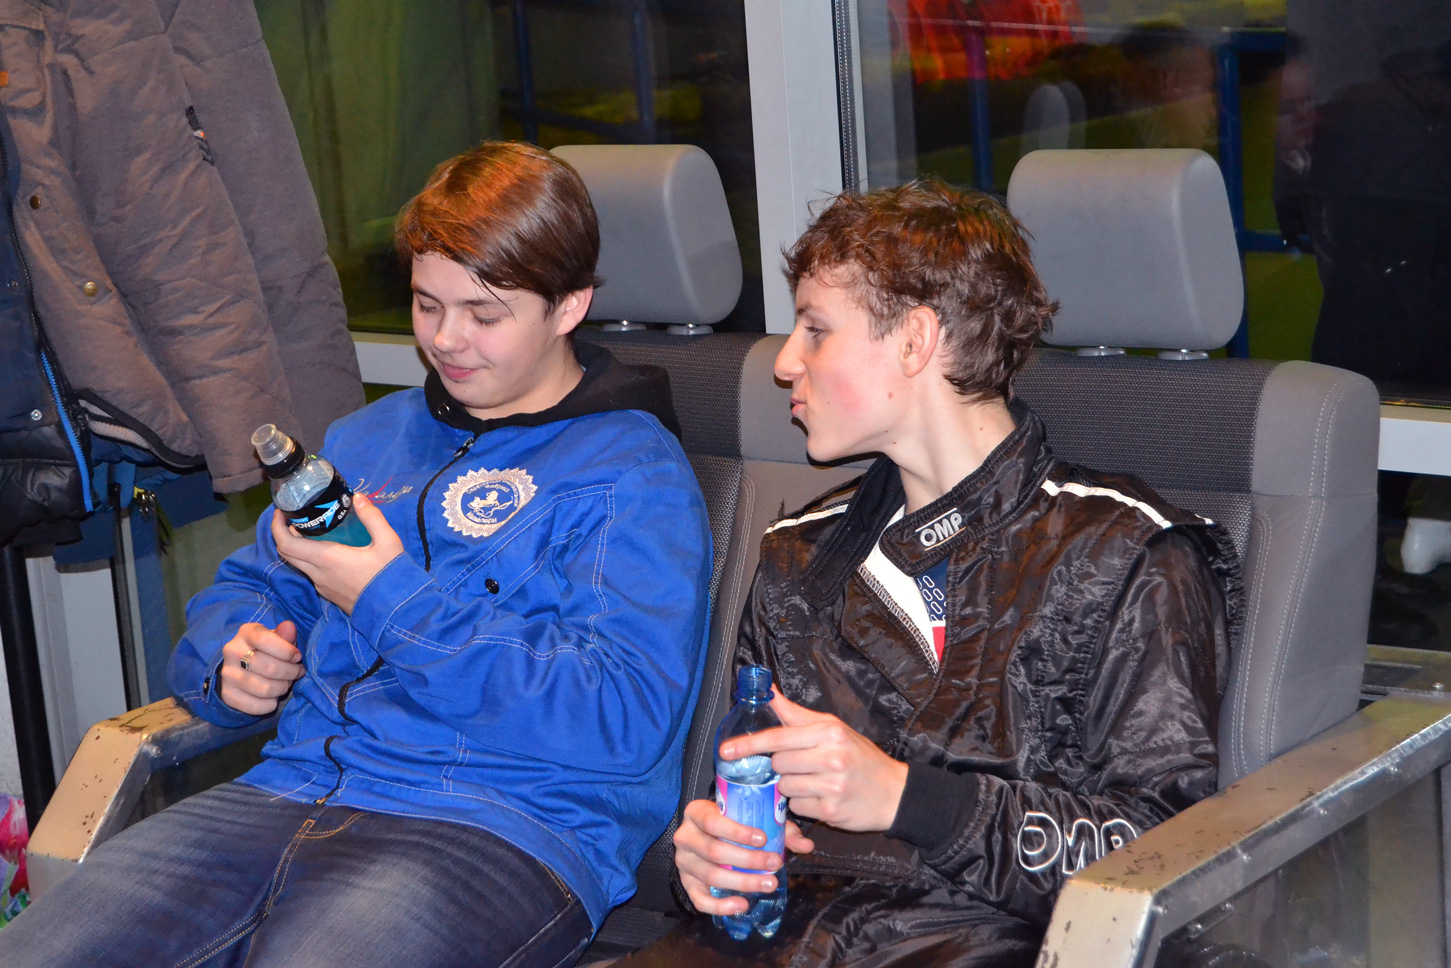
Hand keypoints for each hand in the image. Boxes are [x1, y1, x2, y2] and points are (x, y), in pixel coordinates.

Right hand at [219, 620, 303, 714]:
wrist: (241, 668)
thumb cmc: (267, 650)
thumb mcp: (277, 638)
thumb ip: (285, 634)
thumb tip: (289, 628)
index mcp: (246, 632)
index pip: (266, 640)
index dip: (287, 651)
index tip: (297, 657)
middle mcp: (232, 651)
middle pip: (269, 668)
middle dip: (290, 673)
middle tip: (296, 673)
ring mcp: (227, 674)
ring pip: (264, 688)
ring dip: (282, 688)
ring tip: (286, 683)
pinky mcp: (227, 694)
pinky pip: (255, 706)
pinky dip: (270, 704)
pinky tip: (273, 696)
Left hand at [272, 494, 404, 613]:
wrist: (396, 612)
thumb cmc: (390, 576)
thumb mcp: (388, 542)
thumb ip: (372, 517)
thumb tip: (357, 497)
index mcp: (327, 559)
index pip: (286, 544)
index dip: (276, 526)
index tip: (281, 511)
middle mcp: (318, 574)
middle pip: (287, 553)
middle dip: (284, 533)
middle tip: (295, 517)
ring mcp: (322, 586)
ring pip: (298, 564)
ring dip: (297, 546)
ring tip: (312, 529)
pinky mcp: (329, 594)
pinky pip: (310, 573)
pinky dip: (309, 558)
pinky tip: (326, 549)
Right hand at [672, 798, 813, 915]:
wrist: (706, 834)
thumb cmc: (732, 822)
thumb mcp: (751, 817)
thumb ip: (779, 829)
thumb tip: (806, 846)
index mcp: (696, 813)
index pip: (712, 822)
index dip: (737, 832)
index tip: (763, 838)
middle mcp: (685, 837)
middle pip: (714, 852)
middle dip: (748, 860)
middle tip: (775, 863)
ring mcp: (683, 862)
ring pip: (711, 876)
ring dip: (742, 882)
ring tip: (769, 883)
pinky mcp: (686, 883)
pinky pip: (699, 899)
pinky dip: (721, 905)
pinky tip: (742, 904)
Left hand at [719, 692, 908, 832]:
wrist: (894, 792)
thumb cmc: (859, 757)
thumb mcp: (833, 729)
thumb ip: (796, 715)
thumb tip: (767, 692)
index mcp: (829, 732)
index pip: (778, 737)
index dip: (749, 745)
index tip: (726, 751)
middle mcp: (831, 756)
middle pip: (778, 763)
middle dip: (783, 767)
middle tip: (804, 766)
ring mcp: (831, 785)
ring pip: (785, 787)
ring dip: (792, 787)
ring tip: (814, 783)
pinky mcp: (831, 810)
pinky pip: (797, 807)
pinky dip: (804, 804)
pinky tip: (821, 798)